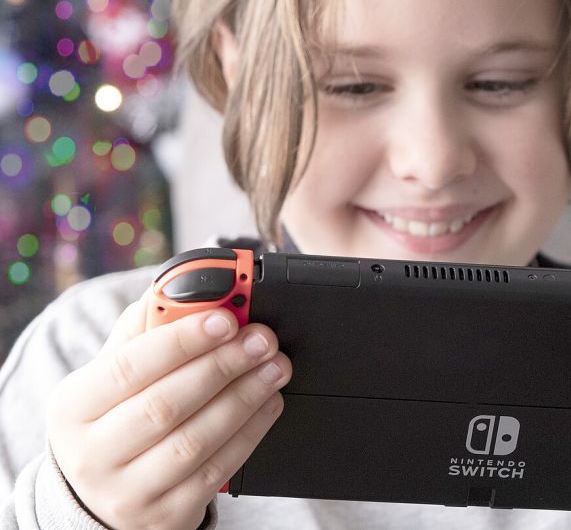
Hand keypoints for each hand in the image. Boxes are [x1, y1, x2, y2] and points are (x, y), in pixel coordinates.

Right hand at [47, 289, 291, 529]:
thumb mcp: (108, 381)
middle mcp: (93, 454)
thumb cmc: (113, 423)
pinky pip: (218, 470)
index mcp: (73, 408)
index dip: (182, 341)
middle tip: (263, 340)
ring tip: (275, 367)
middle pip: (167, 405)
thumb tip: (182, 285)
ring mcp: (129, 491)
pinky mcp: (167, 514)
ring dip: (245, 397)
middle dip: (223, 366)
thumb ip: (143, 333)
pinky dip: (251, 432)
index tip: (225, 317)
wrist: (102, 501)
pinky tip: (269, 403)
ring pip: (197, 440)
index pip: (128, 367)